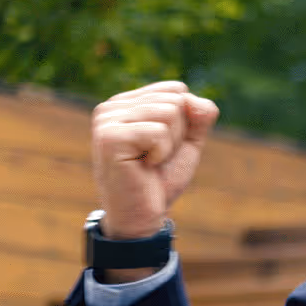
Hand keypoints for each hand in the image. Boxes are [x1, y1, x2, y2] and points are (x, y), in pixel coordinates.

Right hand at [92, 81, 218, 239]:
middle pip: (175, 101)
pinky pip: (159, 131)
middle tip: (156, 158)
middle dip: (178, 135)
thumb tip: (193, 99)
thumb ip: (199, 116)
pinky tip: (143, 166)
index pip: (177, 90)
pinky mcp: (109, 137)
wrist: (143, 216)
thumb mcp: (188, 142)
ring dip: (169, 145)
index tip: (163, 144)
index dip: (184, 122)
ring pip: (169, 112)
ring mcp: (106, 120)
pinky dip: (161, 153)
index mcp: (127, 102)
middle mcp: (111, 106)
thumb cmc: (161, 178)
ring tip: (149, 161)